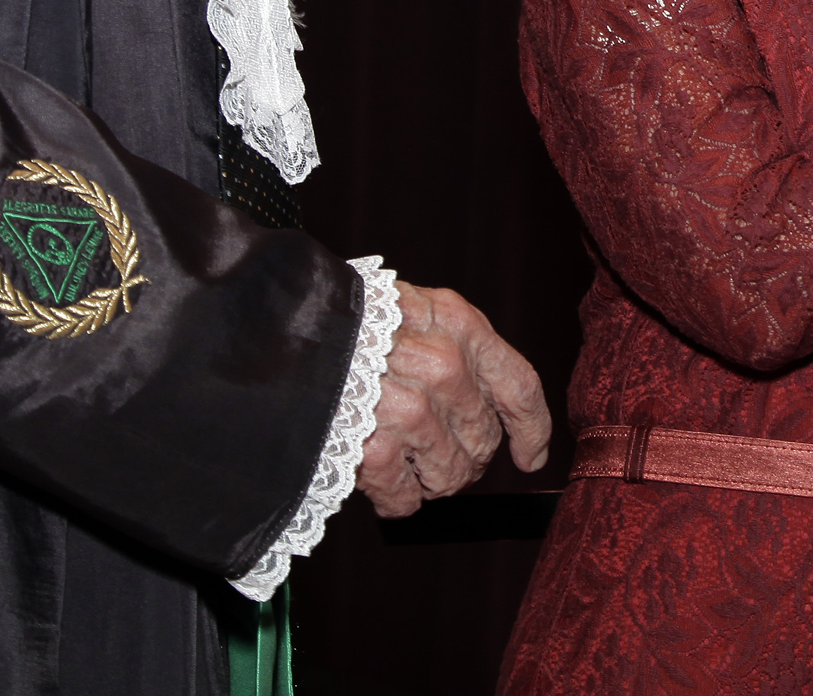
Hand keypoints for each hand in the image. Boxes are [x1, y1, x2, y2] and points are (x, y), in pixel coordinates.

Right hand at [353, 282, 553, 517]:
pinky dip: (393, 499)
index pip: (518, 387)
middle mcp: (444, 367)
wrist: (281, 331)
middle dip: (464, 456)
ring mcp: (409, 410)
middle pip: (483, 440)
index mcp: (460, 326)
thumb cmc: (349, 323)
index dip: (531, 430)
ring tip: (399, 456)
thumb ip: (459, 350)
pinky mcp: (373, 449)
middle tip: (429, 448)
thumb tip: (493, 417)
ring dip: (428, 479)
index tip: (530, 456)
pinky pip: (405, 500)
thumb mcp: (416, 311)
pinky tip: (376, 476)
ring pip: (450, 477)